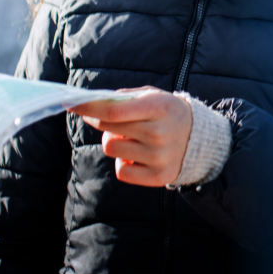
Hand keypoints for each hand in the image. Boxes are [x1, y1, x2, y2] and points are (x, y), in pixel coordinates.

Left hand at [69, 87, 191, 186]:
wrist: (201, 140)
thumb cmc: (167, 113)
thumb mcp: (152, 96)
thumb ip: (123, 98)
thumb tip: (92, 104)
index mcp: (158, 108)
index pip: (113, 110)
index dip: (88, 108)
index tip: (71, 103)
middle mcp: (159, 134)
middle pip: (108, 130)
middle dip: (100, 121)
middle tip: (108, 119)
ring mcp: (159, 157)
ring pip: (111, 149)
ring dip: (114, 142)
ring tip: (131, 138)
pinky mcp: (158, 177)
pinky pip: (121, 171)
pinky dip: (123, 163)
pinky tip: (137, 156)